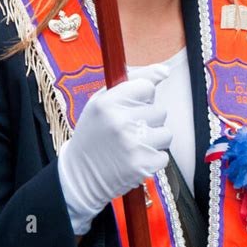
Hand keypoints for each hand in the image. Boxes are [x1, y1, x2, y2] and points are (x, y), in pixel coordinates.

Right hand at [58, 65, 171, 234]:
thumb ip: (132, 82)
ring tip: (133, 144)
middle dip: (149, 119)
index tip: (134, 104)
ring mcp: (132, 144)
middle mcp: (120, 122)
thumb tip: (164, 70)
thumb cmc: (95, 133)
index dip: (144, 96)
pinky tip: (135, 158)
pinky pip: (164, 155)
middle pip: (160, 110)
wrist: (81, 175)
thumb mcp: (101, 102)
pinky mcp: (142, 165)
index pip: (147, 86)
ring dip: (154, 139)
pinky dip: (153, 158)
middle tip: (129, 129)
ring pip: (166, 133)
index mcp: (107, 102)